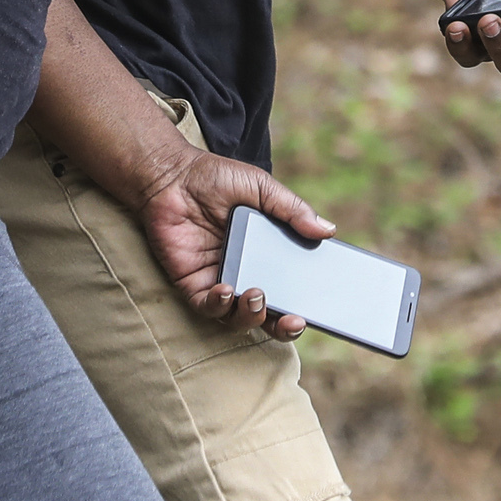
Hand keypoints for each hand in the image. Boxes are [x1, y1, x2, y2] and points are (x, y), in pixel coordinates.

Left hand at [136, 146, 335, 341]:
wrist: (172, 175)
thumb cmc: (216, 178)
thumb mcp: (262, 188)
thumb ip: (294, 210)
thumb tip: (328, 230)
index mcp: (266, 254)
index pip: (292, 287)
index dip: (306, 303)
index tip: (318, 307)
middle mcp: (245, 273)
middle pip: (269, 313)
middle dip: (284, 326)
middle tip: (293, 319)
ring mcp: (219, 281)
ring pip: (239, 317)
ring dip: (252, 315)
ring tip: (258, 295)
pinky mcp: (193, 284)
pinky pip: (208, 307)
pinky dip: (219, 305)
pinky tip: (226, 291)